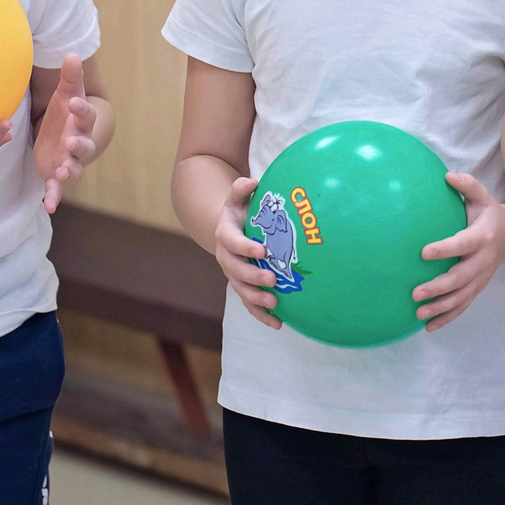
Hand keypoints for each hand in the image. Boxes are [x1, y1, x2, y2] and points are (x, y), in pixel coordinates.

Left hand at [33, 53, 99, 213]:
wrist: (65, 135)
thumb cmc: (65, 113)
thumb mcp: (65, 94)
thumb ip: (70, 78)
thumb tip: (72, 53)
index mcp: (80, 122)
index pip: (85, 115)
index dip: (81, 109)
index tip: (74, 103)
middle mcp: (78, 143)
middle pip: (83, 146)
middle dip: (79, 146)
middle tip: (71, 142)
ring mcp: (69, 161)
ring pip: (73, 169)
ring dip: (68, 171)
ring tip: (61, 173)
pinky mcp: (56, 174)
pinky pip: (57, 189)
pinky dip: (54, 197)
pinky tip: (48, 206)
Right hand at [211, 175, 285, 328]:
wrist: (227, 230)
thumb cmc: (239, 211)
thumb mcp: (237, 198)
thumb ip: (241, 189)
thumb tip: (252, 181)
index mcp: (226, 236)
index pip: (233, 243)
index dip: (246, 248)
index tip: (262, 251)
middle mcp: (226, 258)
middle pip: (237, 271)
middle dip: (254, 277)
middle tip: (272, 280)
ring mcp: (234, 275)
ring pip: (242, 291)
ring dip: (257, 300)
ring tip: (275, 304)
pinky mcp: (243, 287)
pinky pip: (249, 304)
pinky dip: (262, 315)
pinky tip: (278, 323)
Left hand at [414, 173, 504, 329]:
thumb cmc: (488, 214)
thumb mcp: (482, 197)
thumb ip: (467, 186)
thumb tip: (447, 176)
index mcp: (481, 238)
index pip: (462, 244)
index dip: (444, 249)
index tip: (424, 252)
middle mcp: (483, 261)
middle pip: (461, 278)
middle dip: (439, 287)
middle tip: (415, 293)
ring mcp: (481, 278)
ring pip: (461, 297)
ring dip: (441, 307)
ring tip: (419, 313)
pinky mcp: (477, 288)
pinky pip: (463, 305)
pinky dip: (447, 317)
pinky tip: (428, 326)